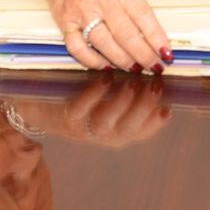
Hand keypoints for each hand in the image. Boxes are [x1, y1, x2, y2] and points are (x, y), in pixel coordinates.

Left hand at [11, 73, 171, 146]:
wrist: (41, 107)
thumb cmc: (83, 100)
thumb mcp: (109, 101)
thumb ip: (131, 94)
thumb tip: (157, 73)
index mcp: (118, 133)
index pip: (142, 131)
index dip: (155, 122)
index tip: (168, 108)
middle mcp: (103, 135)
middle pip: (127, 129)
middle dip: (144, 108)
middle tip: (156, 86)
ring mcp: (84, 129)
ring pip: (106, 123)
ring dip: (122, 103)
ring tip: (135, 82)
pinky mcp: (66, 118)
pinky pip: (81, 109)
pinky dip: (94, 94)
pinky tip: (105, 77)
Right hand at [18, 0, 188, 71]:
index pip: (143, 16)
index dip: (157, 37)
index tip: (167, 52)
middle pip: (126, 34)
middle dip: (143, 54)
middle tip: (155, 66)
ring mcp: (81, 12)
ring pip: (104, 43)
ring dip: (122, 60)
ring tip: (135, 68)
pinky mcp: (65, 22)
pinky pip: (77, 47)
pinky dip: (90, 60)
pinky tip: (104, 65)